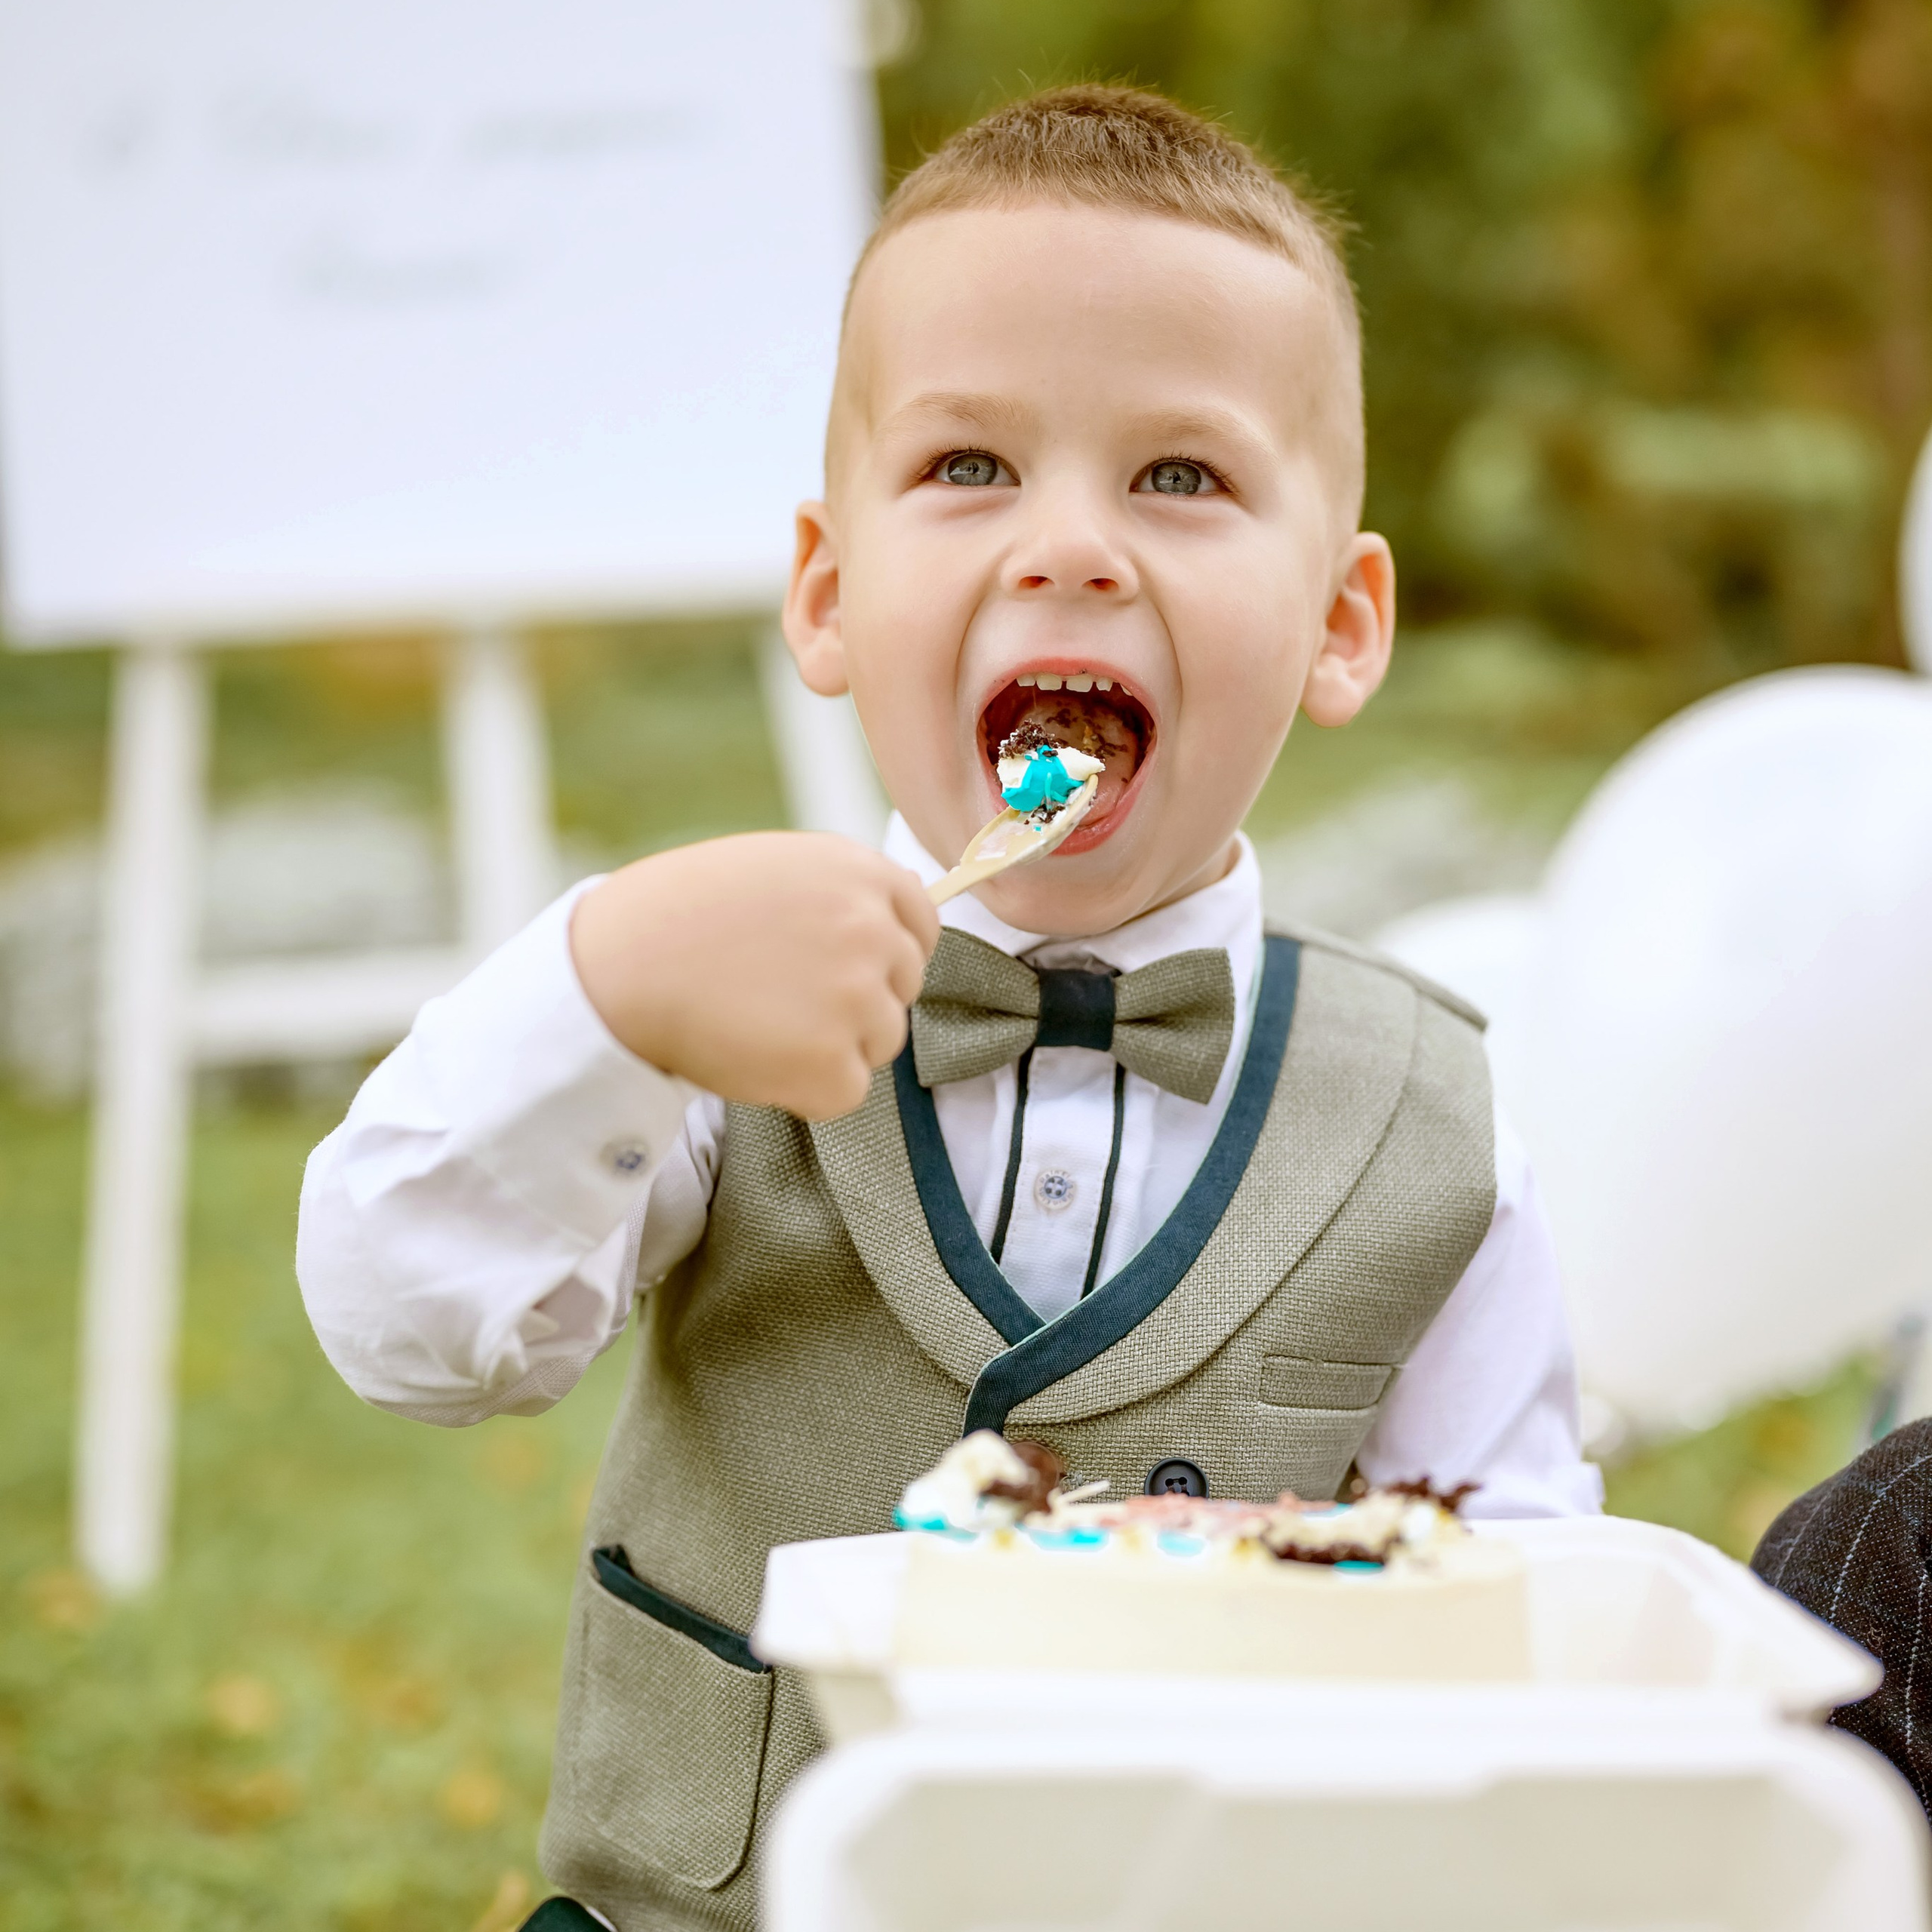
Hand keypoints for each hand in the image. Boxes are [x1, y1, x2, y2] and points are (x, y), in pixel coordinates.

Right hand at [570, 832, 939, 1119]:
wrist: (620, 967)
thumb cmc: (678, 916)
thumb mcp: (774, 869)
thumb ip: (837, 895)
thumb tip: (887, 932)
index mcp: (860, 871)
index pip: (921, 924)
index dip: (886, 955)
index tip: (845, 972)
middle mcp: (872, 928)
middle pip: (901, 989)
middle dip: (855, 1003)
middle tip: (780, 1001)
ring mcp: (858, 996)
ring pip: (878, 1042)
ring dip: (830, 1047)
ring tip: (757, 1024)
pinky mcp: (834, 1060)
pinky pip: (846, 1093)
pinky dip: (805, 1092)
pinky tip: (754, 1059)